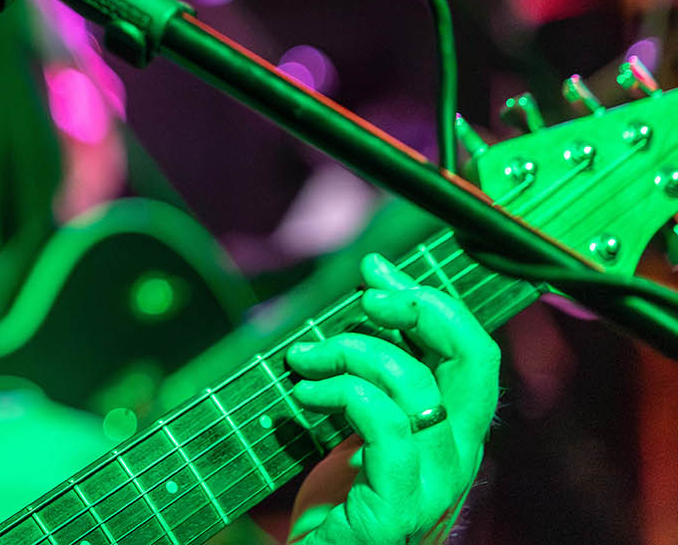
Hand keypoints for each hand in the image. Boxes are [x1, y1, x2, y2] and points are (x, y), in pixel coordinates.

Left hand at [284, 254, 500, 543]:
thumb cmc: (338, 497)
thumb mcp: (362, 418)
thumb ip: (373, 364)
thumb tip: (370, 280)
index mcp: (456, 430)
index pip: (472, 349)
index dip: (429, 298)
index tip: (374, 271)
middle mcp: (460, 456)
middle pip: (473, 357)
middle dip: (418, 307)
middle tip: (362, 298)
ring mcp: (435, 484)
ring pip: (416, 384)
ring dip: (351, 352)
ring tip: (304, 361)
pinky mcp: (399, 506)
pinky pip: (386, 426)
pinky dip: (344, 394)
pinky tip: (306, 395)